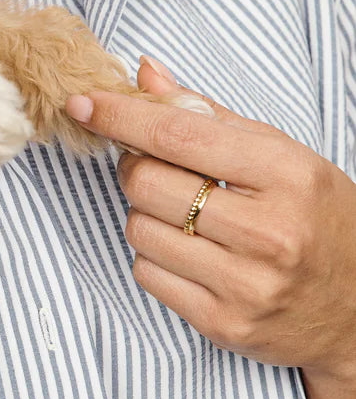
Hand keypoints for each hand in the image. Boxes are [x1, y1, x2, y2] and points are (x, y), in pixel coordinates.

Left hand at [64, 56, 355, 386]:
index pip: (178, 134)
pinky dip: (153, 256)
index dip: (121, 115)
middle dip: (136, 167)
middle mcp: (269, 232)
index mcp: (285, 174)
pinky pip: (147, 274)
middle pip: (147, 182)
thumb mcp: (280, 154)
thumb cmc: (316, 217)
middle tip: (155, 167)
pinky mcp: (226, 325)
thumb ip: (208, 113)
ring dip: (144, 214)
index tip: (83, 103)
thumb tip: (145, 73)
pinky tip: (190, 251)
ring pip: (139, 228)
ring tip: (185, 214)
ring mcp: (247, 285)